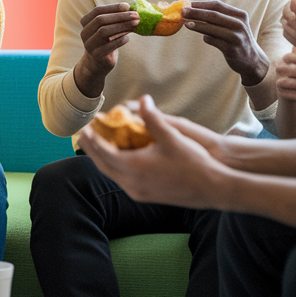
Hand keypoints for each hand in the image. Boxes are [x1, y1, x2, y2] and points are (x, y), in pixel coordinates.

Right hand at [73, 3, 139, 96]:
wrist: (97, 63)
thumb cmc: (105, 41)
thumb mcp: (107, 28)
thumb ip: (115, 19)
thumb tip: (133, 9)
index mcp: (85, 23)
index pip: (97, 11)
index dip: (113, 7)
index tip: (128, 6)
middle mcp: (85, 33)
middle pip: (100, 20)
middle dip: (120, 16)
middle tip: (136, 15)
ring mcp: (90, 44)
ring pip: (104, 31)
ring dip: (122, 26)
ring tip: (136, 24)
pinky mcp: (97, 55)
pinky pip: (111, 45)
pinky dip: (121, 39)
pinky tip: (128, 38)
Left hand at [78, 95, 224, 209]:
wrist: (212, 189)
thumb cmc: (194, 162)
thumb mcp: (173, 136)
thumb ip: (154, 118)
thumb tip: (143, 99)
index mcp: (135, 167)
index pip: (104, 152)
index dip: (93, 139)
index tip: (84, 128)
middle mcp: (132, 182)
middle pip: (103, 165)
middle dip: (91, 149)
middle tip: (83, 135)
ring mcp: (138, 192)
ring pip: (111, 175)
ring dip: (102, 159)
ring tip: (95, 146)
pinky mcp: (144, 196)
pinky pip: (121, 180)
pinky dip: (114, 168)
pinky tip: (117, 160)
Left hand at [183, 0, 269, 85]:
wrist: (252, 60)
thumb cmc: (236, 39)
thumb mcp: (232, 25)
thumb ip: (218, 18)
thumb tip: (192, 11)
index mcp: (239, 15)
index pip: (217, 5)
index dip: (201, 4)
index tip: (186, 4)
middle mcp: (239, 24)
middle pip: (214, 15)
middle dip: (196, 12)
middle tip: (182, 11)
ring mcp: (237, 37)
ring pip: (213, 28)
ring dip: (198, 25)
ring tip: (186, 23)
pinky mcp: (232, 49)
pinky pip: (215, 41)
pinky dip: (207, 38)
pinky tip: (204, 37)